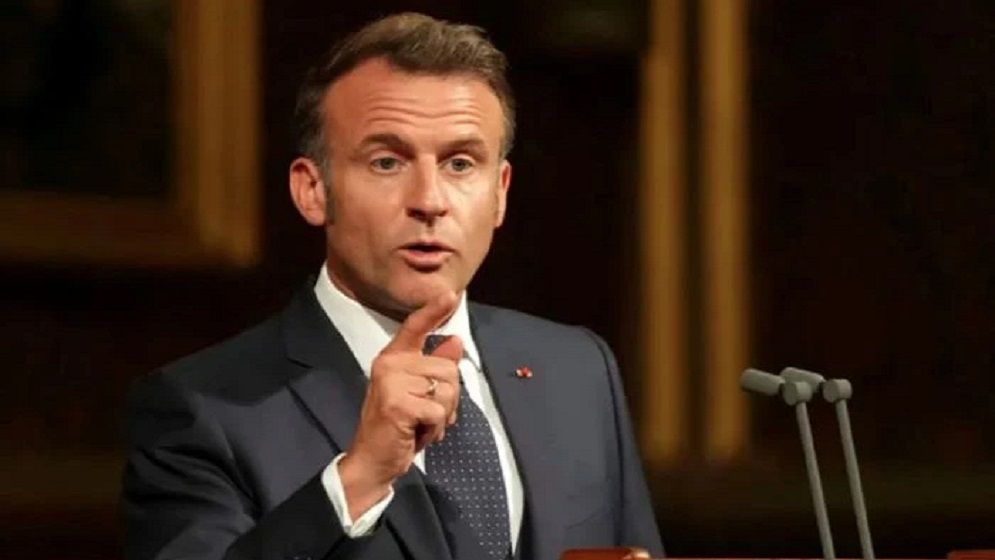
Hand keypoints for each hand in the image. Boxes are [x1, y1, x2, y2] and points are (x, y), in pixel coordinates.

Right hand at [338, 292, 462, 518]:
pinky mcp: (397, 404)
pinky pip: (438, 412)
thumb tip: (454, 340)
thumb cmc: (397, 427)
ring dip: (442, 416)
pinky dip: (435, 429)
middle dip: (448, 398)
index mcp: (393, 358)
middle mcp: (389, 364)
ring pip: (446, 390)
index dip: (433, 310)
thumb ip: (435, 366)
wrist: (373, 460)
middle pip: (448, 368)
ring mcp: (391, 383)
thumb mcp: (418, 393)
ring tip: (420, 424)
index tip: (449, 294)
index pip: (415, 327)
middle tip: (426, 415)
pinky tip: (417, 435)